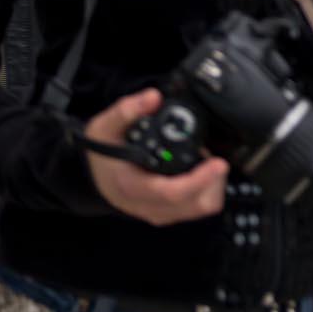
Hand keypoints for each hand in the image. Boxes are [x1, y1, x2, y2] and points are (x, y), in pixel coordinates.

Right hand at [85, 88, 228, 226]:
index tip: (218, 163)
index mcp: (132, 186)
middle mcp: (147, 205)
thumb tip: (153, 97)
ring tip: (204, 162)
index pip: (172, 192)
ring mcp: (158, 213)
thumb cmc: (101, 153)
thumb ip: (126, 110)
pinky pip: (198, 208)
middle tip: (212, 156)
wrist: (94, 175)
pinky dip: (207, 190)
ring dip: (212, 185)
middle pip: (196, 204)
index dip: (199, 180)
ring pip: (202, 208)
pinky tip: (197, 171)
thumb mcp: (104, 127)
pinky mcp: (167, 214)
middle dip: (213, 180)